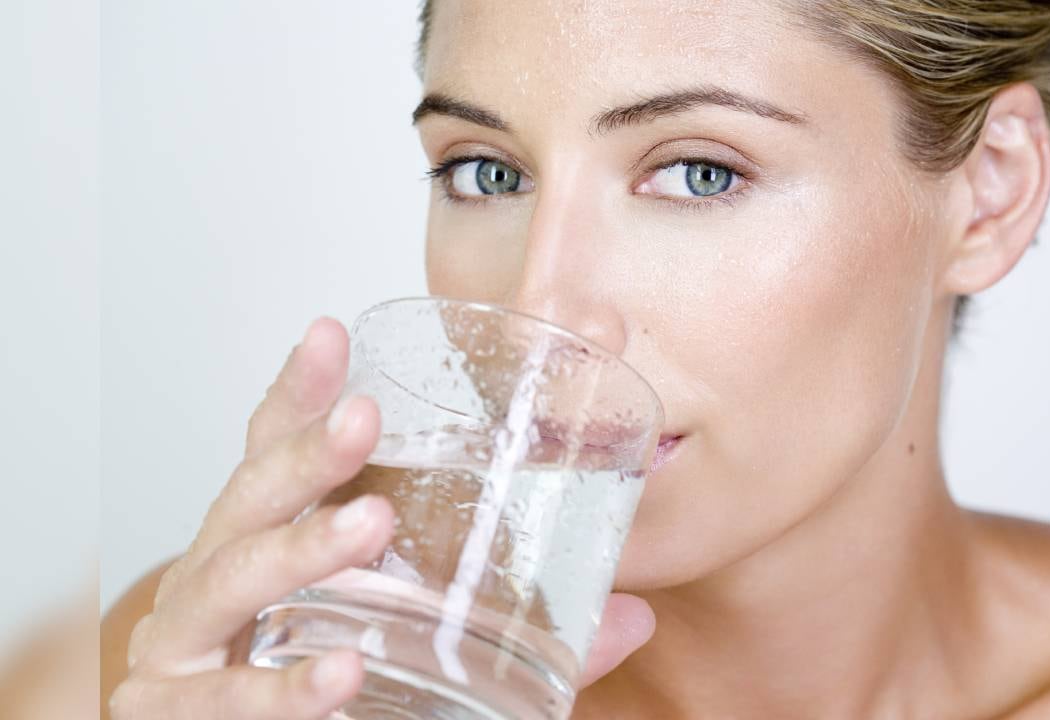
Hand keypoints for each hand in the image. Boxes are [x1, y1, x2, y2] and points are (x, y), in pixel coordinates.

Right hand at [109, 318, 653, 718]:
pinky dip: (287, 687)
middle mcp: (220, 572)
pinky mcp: (188, 713)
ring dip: (302, 548)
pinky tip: (342, 670)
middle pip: (250, 494)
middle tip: (365, 419)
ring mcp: (192, 640)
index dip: (300, 391)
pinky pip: (233, 698)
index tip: (333, 332)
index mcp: (269, 533)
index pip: (274, 449)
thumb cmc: (315, 657)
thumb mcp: (405, 620)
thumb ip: (518, 617)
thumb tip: (635, 614)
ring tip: (368, 524)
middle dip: (307, 452)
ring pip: (234, 577)